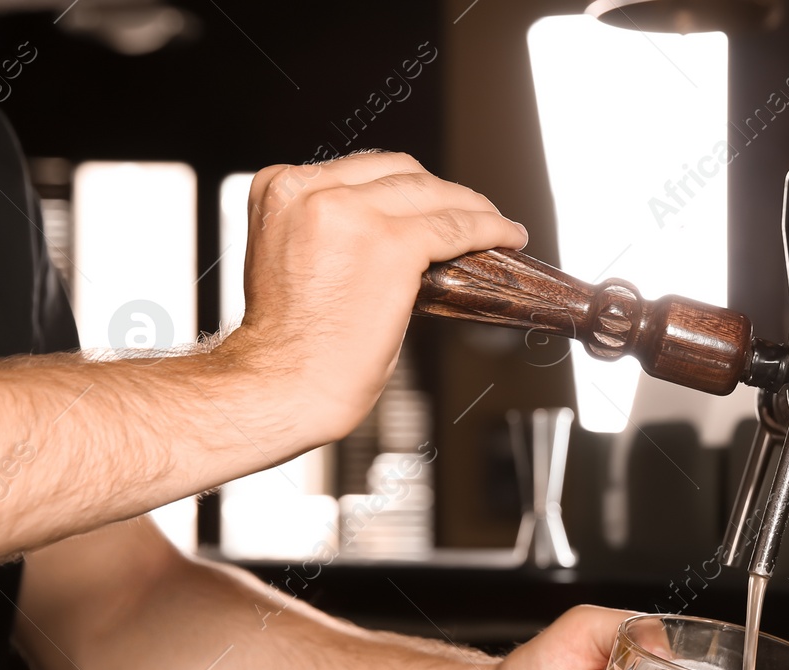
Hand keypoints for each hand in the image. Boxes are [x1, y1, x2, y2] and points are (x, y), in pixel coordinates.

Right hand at [217, 151, 527, 448]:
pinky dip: (491, 229)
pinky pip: (457, 226)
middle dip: (440, 191)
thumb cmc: (291, 341)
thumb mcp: (288, 256)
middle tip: (470, 212)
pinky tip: (510, 236)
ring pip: (432, 193)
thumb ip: (327, 228)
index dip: (404, 185)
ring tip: (497, 224)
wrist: (284, 382)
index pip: (360, 169)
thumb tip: (389, 228)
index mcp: (278, 186)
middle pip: (399, 171)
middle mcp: (311, 189)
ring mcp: (352, 213)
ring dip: (473, 206)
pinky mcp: (393, 245)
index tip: (428, 200)